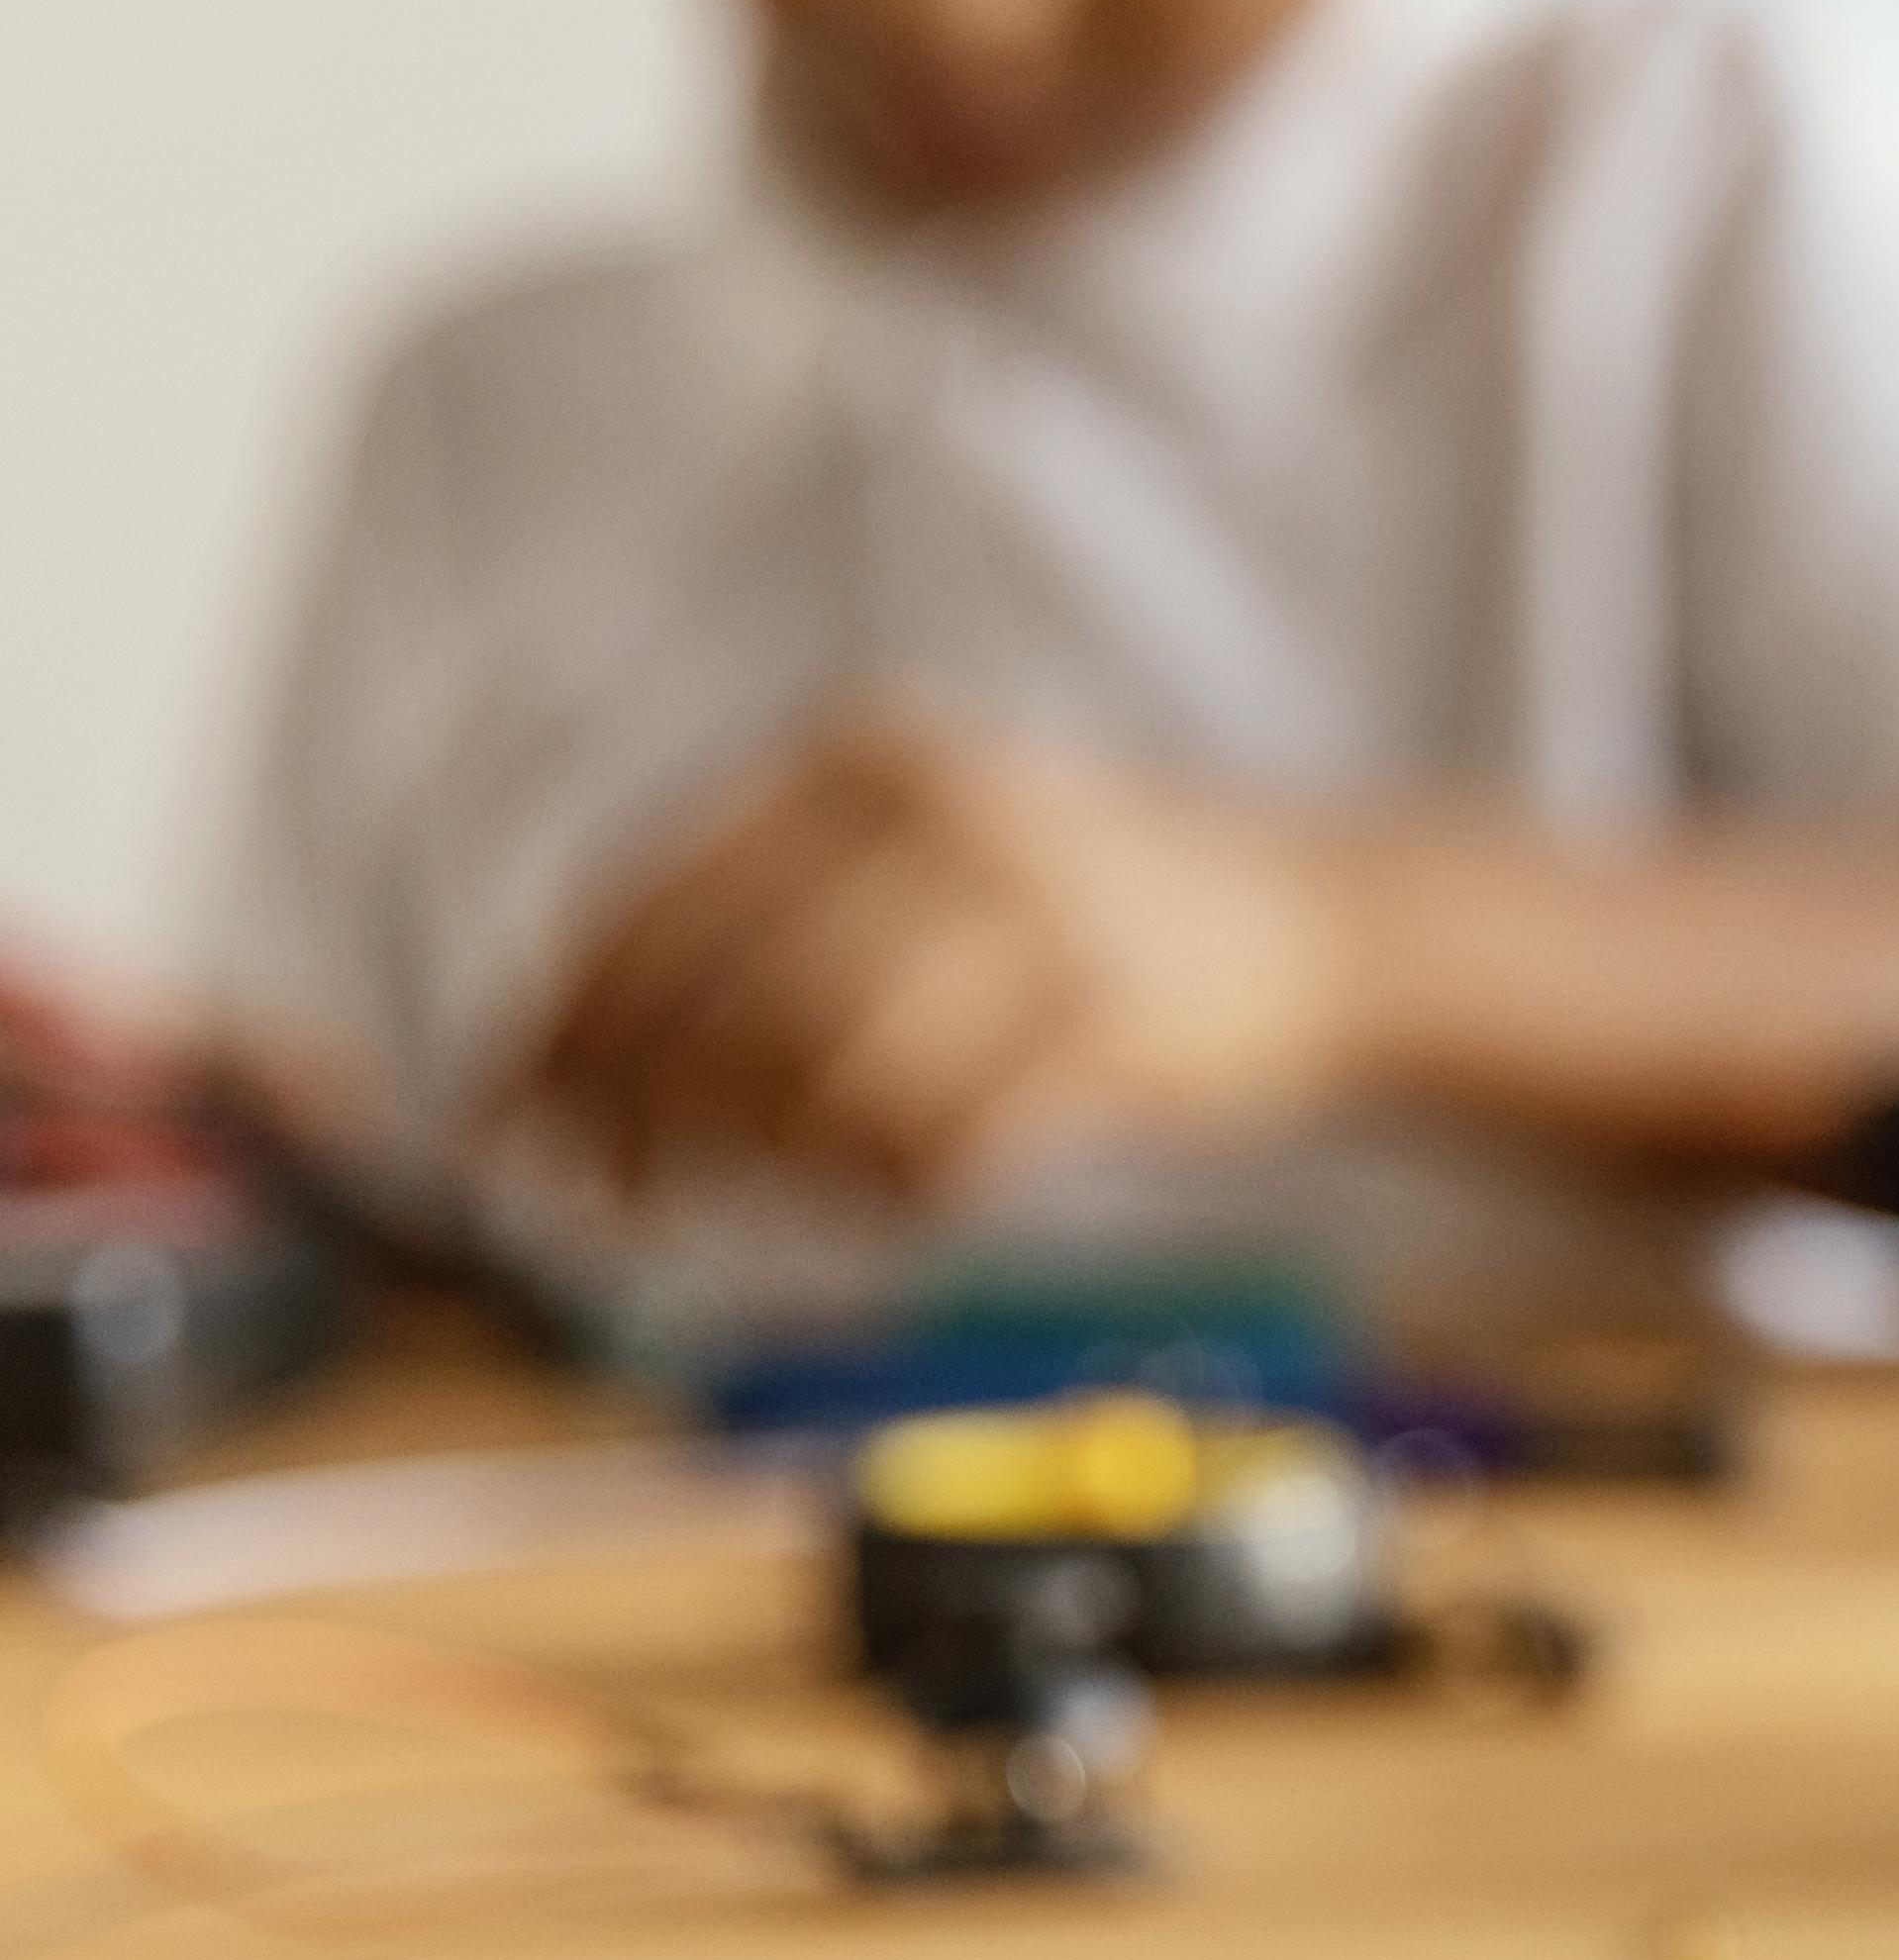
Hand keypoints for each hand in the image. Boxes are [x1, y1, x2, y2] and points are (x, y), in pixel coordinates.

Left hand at [518, 710, 1367, 1204]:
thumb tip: (554, 1063)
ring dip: (777, 1167)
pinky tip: (907, 1199)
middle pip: (721, 1003)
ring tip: (796, 1189)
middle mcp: (944, 815)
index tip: (508, 1124)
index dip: (561, 1029)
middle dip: (641, 1120)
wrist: (1329, 926)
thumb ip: (762, 922)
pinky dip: (897, 1195)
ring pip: (824, 1084)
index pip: (652, 905)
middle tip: (619, 1200)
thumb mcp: (921, 848)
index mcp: (865, 759)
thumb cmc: (1082, 912)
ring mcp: (1039, 917)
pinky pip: (946, 1146)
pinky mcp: (1115, 1028)